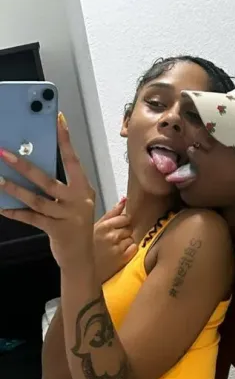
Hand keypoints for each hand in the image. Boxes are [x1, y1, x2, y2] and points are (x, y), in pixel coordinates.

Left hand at [0, 113, 94, 267]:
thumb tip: (32, 166)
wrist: (81, 258)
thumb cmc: (74, 225)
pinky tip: (2, 207)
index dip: (65, 140)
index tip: (57, 120)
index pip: (73, 160)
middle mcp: (78, 200)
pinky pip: (32, 218)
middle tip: (4, 153)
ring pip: (37, 200)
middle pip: (48, 180)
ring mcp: (68, 217)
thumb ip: (59, 187)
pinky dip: (16, 212)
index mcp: (83, 188)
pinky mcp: (57, 231)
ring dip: (15, 189)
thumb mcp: (73, 203)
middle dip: (24, 166)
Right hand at [94, 199, 137, 283]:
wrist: (81, 268)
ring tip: (116, 246)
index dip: (122, 222)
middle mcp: (112, 236)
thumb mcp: (95, 226)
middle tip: (115, 237)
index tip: (117, 226)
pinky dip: (129, 249)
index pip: (124, 218)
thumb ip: (111, 214)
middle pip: (129, 228)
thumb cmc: (87, 245)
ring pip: (131, 238)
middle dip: (124, 231)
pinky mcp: (122, 259)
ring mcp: (118, 248)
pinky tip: (120, 252)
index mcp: (104, 226)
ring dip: (126, 241)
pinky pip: (134, 248)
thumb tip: (125, 200)